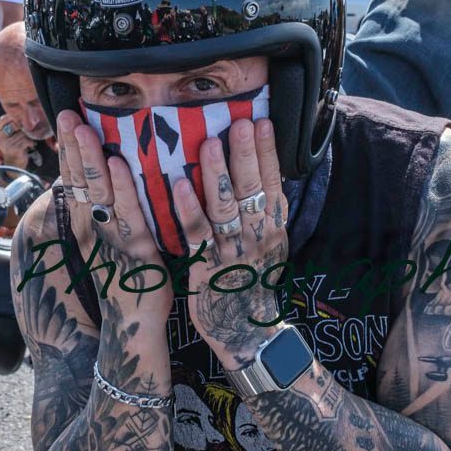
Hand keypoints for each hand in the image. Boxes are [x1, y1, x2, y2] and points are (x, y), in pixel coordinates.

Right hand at [0, 119, 30, 168]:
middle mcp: (0, 139)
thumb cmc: (12, 148)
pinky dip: (30, 143)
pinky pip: (26, 141)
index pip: (3, 119)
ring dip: (27, 138)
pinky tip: (29, 147)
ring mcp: (7, 144)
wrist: (13, 165)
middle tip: (24, 134)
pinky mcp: (15, 149)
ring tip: (26, 142)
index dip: (13, 118)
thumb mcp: (7, 136)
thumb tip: (19, 116)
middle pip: (15, 125)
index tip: (19, 122)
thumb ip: (9, 126)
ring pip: (22, 133)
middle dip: (22, 129)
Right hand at [57, 109, 172, 327]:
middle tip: (67, 114)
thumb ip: (107, 218)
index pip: (77, 182)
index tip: (67, 119)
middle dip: (74, 146)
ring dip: (90, 158)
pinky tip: (115, 164)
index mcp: (91, 228)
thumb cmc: (127, 287)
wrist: (132, 333)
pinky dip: (122, 188)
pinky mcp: (138, 253)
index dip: (71, 150)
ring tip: (83, 128)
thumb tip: (104, 189)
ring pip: (99, 193)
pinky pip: (130, 216)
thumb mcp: (111, 248)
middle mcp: (97, 231)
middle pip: (81, 182)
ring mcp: (115, 241)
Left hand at [172, 116, 292, 371]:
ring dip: (217, 175)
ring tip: (210, 142)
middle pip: (253, 189)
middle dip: (247, 154)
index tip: (263, 120)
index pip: (273, 182)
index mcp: (272, 227)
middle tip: (241, 121)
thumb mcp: (267, 244)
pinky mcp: (206, 268)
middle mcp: (257, 237)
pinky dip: (188, 208)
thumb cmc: (251, 281)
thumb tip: (260, 169)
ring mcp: (232, 252)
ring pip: (225, 209)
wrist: (247, 331)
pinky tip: (178, 185)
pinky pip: (197, 235)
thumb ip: (262, 210)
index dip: (268, 152)